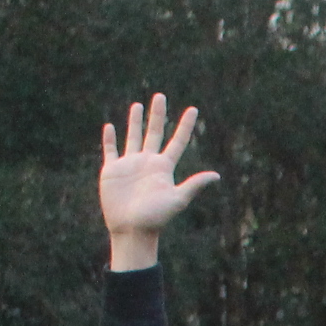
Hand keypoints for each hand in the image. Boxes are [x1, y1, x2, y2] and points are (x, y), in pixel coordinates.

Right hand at [98, 95, 217, 246]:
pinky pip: (111, 151)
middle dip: (158, 115)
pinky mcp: (112, 171)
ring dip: (135, 122)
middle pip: (154, 133)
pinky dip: (109, 139)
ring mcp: (130, 165)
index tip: (194, 109)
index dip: (186, 126)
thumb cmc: (156, 218)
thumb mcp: (177, 200)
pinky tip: (110, 127)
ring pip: (133, 137)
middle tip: (161, 96)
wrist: (132, 230)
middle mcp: (148, 163)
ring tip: (138, 105)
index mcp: (164, 168)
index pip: (178, 142)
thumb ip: (194, 185)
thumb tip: (216, 176)